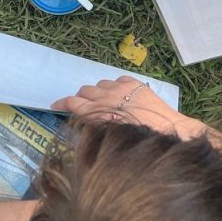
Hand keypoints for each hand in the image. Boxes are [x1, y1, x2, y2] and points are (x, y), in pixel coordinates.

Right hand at [53, 76, 201, 138]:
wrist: (167, 129)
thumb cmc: (137, 141)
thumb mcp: (110, 139)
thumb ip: (94, 128)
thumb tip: (86, 125)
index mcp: (98, 112)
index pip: (74, 103)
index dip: (62, 103)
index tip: (54, 104)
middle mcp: (106, 96)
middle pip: (85, 91)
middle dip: (80, 98)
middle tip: (80, 106)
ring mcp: (120, 87)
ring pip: (100, 84)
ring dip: (97, 92)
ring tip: (101, 100)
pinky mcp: (133, 83)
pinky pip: (117, 80)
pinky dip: (114, 86)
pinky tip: (118, 94)